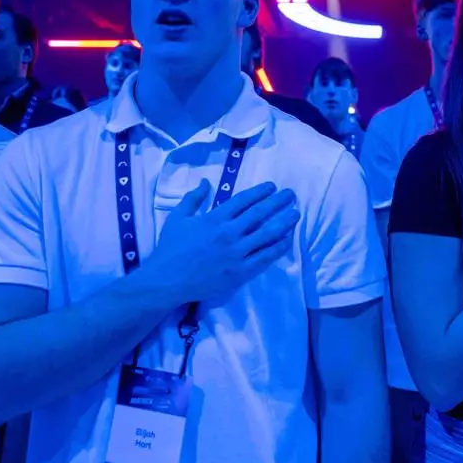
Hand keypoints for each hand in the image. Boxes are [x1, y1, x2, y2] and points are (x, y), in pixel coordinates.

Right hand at [144, 180, 299, 303]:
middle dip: (278, 202)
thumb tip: (205, 182)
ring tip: (296, 214)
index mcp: (215, 218)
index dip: (260, 192)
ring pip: (267, 234)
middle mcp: (229, 233)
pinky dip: (279, 247)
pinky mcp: (241, 271)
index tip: (272, 187)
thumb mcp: (178, 218)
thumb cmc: (170, 248)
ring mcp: (237, 253)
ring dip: (284, 222)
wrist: (167, 280)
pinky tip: (287, 239)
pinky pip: (265, 257)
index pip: (244, 200)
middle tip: (291, 195)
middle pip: (260, 214)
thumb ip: (193, 198)